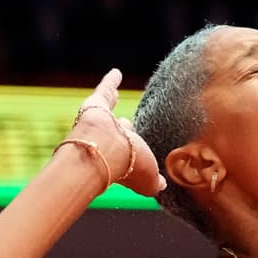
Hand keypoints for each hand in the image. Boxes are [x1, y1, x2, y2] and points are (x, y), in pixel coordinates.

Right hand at [72, 69, 166, 195]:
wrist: (102, 153)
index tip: (138, 151)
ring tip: (117, 93)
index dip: (133, 153)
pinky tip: (117, 73)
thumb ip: (157, 183)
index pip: (128, 153)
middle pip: (117, 132)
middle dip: (122, 128)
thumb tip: (163, 185)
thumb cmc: (127, 167)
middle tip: (127, 122)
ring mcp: (100, 123)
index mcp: (122, 158)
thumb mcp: (149, 179)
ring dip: (112, 102)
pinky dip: (110, 82)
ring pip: (108, 111)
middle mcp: (110, 141)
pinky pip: (104, 90)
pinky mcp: (95, 106)